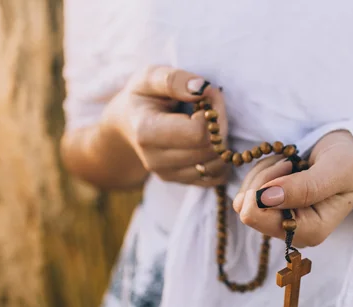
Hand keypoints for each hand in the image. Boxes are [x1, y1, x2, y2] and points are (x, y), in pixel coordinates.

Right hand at [100, 66, 228, 185]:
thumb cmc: (143, 97)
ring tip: (210, 124)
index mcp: (147, 132)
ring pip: (217, 165)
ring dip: (224, 142)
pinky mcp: (180, 181)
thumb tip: (202, 88)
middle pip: (210, 150)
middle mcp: (156, 159)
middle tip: (213, 109)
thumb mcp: (150, 77)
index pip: (198, 132)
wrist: (128, 123)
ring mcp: (168, 174)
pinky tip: (211, 141)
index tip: (209, 96)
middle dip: (221, 126)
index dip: (213, 112)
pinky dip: (222, 159)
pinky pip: (217, 177)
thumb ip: (173, 80)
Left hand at [233, 131, 352, 246]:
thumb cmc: (349, 164)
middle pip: (247, 209)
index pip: (257, 218)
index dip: (264, 187)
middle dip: (264, 178)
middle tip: (291, 163)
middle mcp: (291, 232)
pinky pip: (247, 190)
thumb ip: (304, 187)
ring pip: (244, 198)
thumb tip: (264, 198)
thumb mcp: (335, 170)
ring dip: (264, 172)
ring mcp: (279, 221)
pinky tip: (285, 168)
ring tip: (291, 164)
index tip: (289, 167)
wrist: (351, 157)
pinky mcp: (271, 210)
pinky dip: (262, 171)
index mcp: (310, 232)